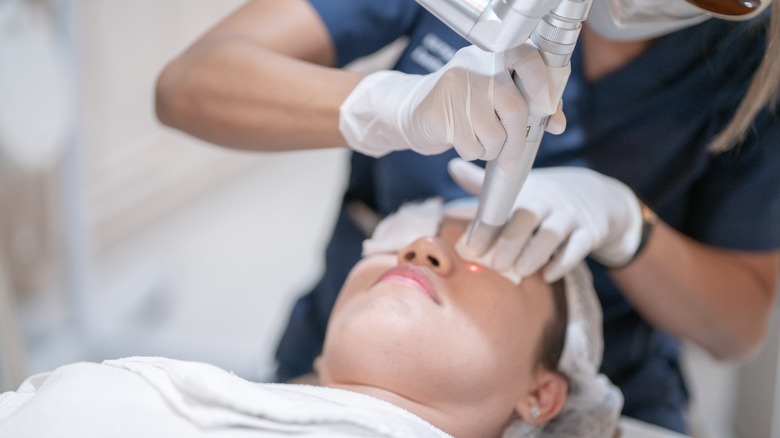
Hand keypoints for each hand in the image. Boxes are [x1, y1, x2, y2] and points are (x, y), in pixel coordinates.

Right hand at [339, 44, 565, 169]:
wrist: (409, 110)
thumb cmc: (460, 105)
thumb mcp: (492, 94)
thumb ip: (526, 102)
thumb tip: (557, 122)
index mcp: (493, 56)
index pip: (527, 58)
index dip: (543, 82)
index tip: (549, 108)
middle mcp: (475, 66)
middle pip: (514, 110)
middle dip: (516, 142)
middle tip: (510, 158)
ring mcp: (455, 88)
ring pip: (494, 135)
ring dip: (490, 150)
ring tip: (476, 139)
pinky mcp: (439, 112)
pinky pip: (471, 146)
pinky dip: (471, 152)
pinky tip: (459, 139)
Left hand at [448, 159, 642, 281]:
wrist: (598, 197)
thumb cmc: (545, 198)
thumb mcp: (520, 187)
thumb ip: (486, 184)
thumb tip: (453, 165)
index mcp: (526, 192)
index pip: (503, 206)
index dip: (486, 226)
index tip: (470, 246)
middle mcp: (548, 202)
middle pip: (528, 217)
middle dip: (510, 240)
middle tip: (495, 263)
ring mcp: (571, 217)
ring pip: (553, 234)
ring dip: (535, 253)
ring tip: (519, 271)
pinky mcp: (591, 232)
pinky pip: (579, 248)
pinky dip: (564, 262)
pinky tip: (548, 276)